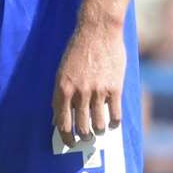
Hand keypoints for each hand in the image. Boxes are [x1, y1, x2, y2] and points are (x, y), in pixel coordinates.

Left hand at [52, 20, 125, 140]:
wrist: (98, 30)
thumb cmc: (78, 49)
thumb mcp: (62, 70)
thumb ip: (61, 94)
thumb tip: (57, 117)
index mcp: (62, 88)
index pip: (61, 122)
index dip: (66, 136)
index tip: (70, 142)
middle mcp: (79, 92)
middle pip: (80, 126)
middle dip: (83, 137)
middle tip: (86, 139)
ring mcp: (97, 91)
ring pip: (98, 124)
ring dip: (99, 131)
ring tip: (99, 131)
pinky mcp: (115, 88)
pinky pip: (115, 114)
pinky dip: (114, 123)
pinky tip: (113, 123)